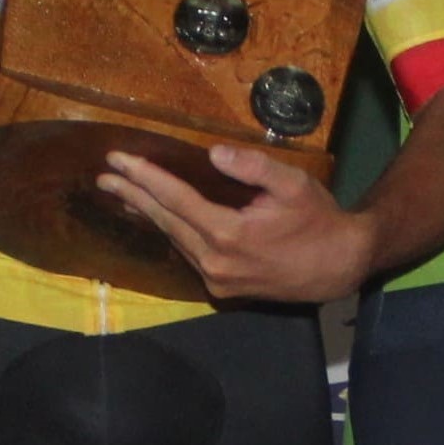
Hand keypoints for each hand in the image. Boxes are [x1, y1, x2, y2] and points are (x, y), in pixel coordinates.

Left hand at [95, 145, 378, 304]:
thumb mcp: (293, 185)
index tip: (118, 161)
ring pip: (175, 240)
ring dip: (149, 215)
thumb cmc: (319, 220)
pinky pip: (189, 255)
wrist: (339, 267)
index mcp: (228, 234)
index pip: (175, 199)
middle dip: (133, 196)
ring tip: (125, 193)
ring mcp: (217, 280)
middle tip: (105, 176)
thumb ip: (253, 167)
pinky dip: (172, 233)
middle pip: (165, 221)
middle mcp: (214, 261)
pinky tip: (159, 219)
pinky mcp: (223, 290)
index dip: (144, 177)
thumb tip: (213, 154)